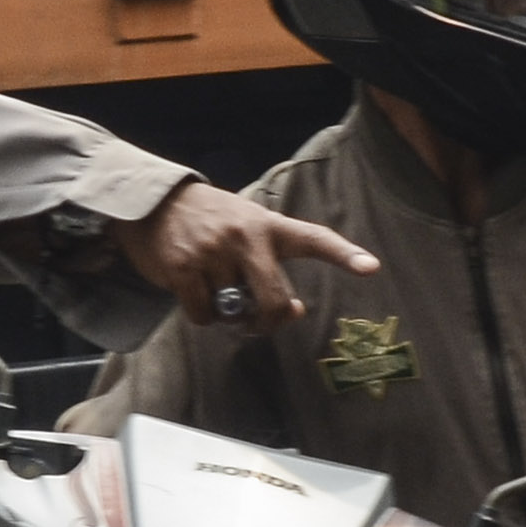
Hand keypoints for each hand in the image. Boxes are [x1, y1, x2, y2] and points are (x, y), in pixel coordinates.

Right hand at [104, 179, 379, 333]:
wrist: (154, 204)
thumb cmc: (211, 223)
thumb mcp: (246, 231)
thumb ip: (271, 268)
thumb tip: (293, 312)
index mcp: (268, 225)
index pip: (313, 239)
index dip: (343, 254)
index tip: (371, 267)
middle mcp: (244, 236)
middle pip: (274, 299)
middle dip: (270, 320)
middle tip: (258, 322)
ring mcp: (211, 251)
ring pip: (235, 312)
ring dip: (227, 313)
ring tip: (213, 286)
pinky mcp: (181, 267)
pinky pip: (203, 316)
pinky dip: (202, 316)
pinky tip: (193, 292)